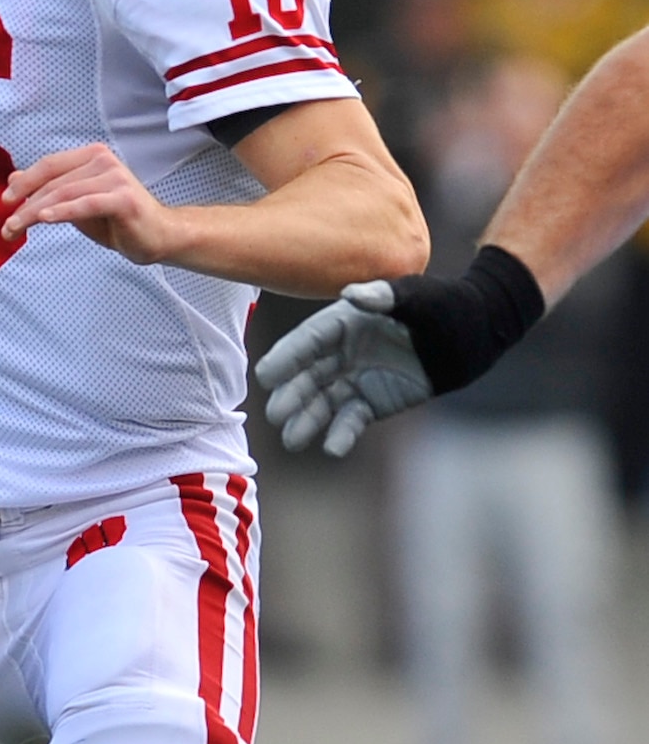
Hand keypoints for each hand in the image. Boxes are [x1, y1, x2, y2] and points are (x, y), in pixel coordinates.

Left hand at [2, 143, 179, 262]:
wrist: (158, 236)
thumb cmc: (118, 220)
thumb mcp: (76, 202)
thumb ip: (50, 190)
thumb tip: (14, 178)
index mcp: (91, 156)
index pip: (49, 165)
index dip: (24, 182)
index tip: (4, 201)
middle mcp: (103, 161)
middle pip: (53, 182)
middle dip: (25, 205)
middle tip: (7, 227)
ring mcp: (115, 178)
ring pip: (64, 193)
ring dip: (35, 213)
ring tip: (15, 228)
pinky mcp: (123, 198)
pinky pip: (85, 204)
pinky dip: (62, 211)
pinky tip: (43, 219)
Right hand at [255, 281, 428, 456]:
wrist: (476, 332)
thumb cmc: (445, 305)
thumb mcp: (416, 297)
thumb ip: (384, 297)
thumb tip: (351, 295)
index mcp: (345, 321)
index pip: (308, 341)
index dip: (287, 357)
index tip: (266, 375)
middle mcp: (342, 351)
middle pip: (308, 375)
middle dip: (291, 395)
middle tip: (275, 414)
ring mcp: (355, 378)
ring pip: (322, 402)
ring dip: (306, 421)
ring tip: (292, 441)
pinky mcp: (371, 402)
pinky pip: (350, 420)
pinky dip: (341, 434)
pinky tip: (333, 448)